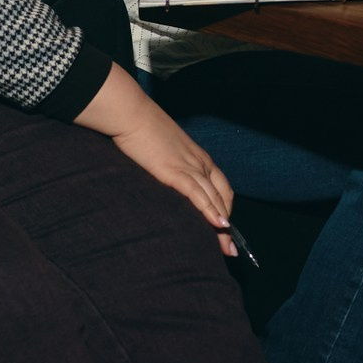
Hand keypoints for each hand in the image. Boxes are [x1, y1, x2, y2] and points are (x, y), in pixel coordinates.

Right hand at [76, 66, 238, 251]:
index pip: (222, 187)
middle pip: (222, 196)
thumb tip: (169, 179)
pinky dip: (209, 210)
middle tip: (230, 248)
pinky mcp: (175, 171)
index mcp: (199, 157)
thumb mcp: (166, 149)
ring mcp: (189, 166)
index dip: (226, 208)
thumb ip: (173, 164)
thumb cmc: (144, 130)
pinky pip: (198, 194)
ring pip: (213, 198)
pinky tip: (218, 224)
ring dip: (221, 224)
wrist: (132, 114)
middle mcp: (200, 162)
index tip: (226, 229)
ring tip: (226, 246)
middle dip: (227, 224)